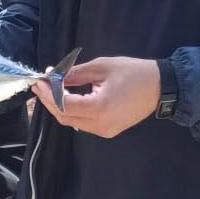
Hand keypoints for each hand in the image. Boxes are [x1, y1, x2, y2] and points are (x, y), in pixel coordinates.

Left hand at [33, 56, 159, 138]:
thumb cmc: (132, 72)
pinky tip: (69, 97)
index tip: (39, 81)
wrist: (160, 87)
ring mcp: (105, 131)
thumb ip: (74, 74)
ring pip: (72, 122)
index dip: (48, 94)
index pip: (64, 105)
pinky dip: (72, 111)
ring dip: (60, 106)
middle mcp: (100, 125)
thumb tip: (52, 76)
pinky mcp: (108, 131)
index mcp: (100, 107)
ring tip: (54, 88)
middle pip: (64, 117)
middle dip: (50, 101)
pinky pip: (83, 123)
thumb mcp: (101, 67)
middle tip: (43, 84)